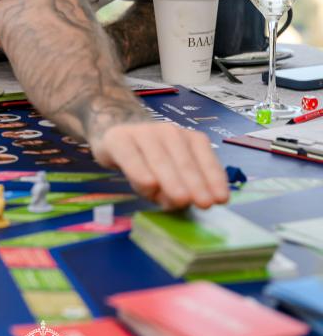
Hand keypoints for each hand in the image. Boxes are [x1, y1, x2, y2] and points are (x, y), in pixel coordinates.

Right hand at [91, 122, 229, 209]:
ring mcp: (142, 133)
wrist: (114, 135)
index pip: (205, 158)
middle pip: (183, 160)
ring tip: (181, 199)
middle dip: (195, 183)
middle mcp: (168, 132)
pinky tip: (149, 185)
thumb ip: (180, 187)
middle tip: (204, 203)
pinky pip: (131, 156)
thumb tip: (182, 202)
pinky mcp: (118, 139)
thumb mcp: (170, 176)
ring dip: (172, 180)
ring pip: (159, 158)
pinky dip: (140, 171)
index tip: (220, 199)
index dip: (213, 178)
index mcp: (188, 139)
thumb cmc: (149, 161)